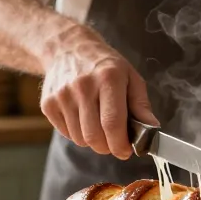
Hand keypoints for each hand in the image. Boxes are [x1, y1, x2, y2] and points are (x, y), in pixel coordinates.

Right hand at [41, 24, 157, 158]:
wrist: (68, 48)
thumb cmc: (105, 66)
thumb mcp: (130, 77)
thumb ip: (141, 105)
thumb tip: (152, 130)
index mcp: (108, 79)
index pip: (113, 123)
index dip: (120, 145)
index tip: (126, 151)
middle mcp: (83, 86)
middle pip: (94, 137)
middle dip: (108, 147)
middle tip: (114, 141)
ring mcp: (62, 95)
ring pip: (80, 139)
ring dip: (92, 140)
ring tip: (97, 123)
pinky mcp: (48, 104)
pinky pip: (66, 134)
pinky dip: (77, 133)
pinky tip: (82, 117)